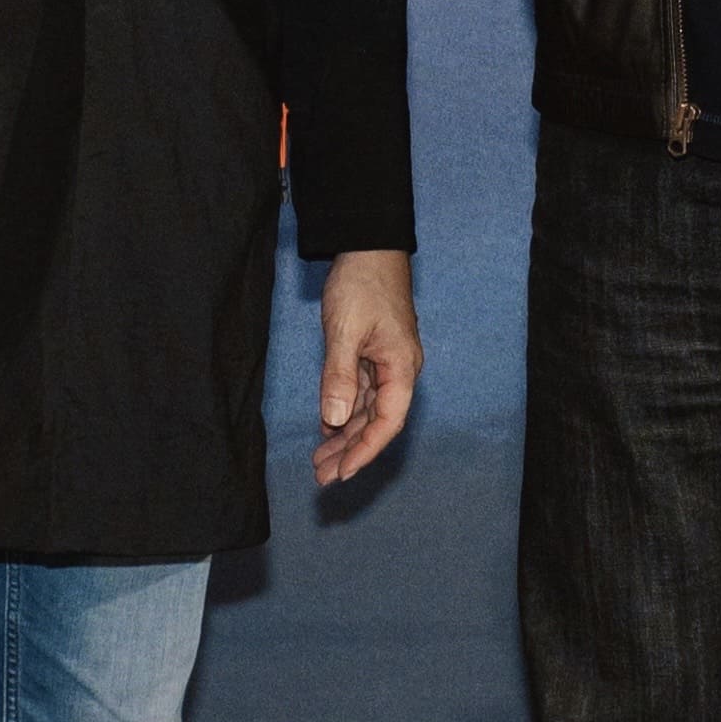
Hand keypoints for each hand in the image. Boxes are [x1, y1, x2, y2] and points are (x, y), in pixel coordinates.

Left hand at [313, 248, 420, 482]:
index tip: (342, 473)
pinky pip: (360, 392)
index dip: (365, 450)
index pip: (387, 422)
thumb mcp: (345, 330)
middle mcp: (399, 370)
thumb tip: (333, 420)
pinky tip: (327, 427)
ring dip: (344, 435)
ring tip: (319, 460)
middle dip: (350, 450)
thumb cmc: (362, 283)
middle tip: (321, 476)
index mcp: (401, 367)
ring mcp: (386, 362)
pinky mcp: (373, 353)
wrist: (368, 245)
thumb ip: (340, 377)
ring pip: (367, 409)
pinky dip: (343, 411)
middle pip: (377, 421)